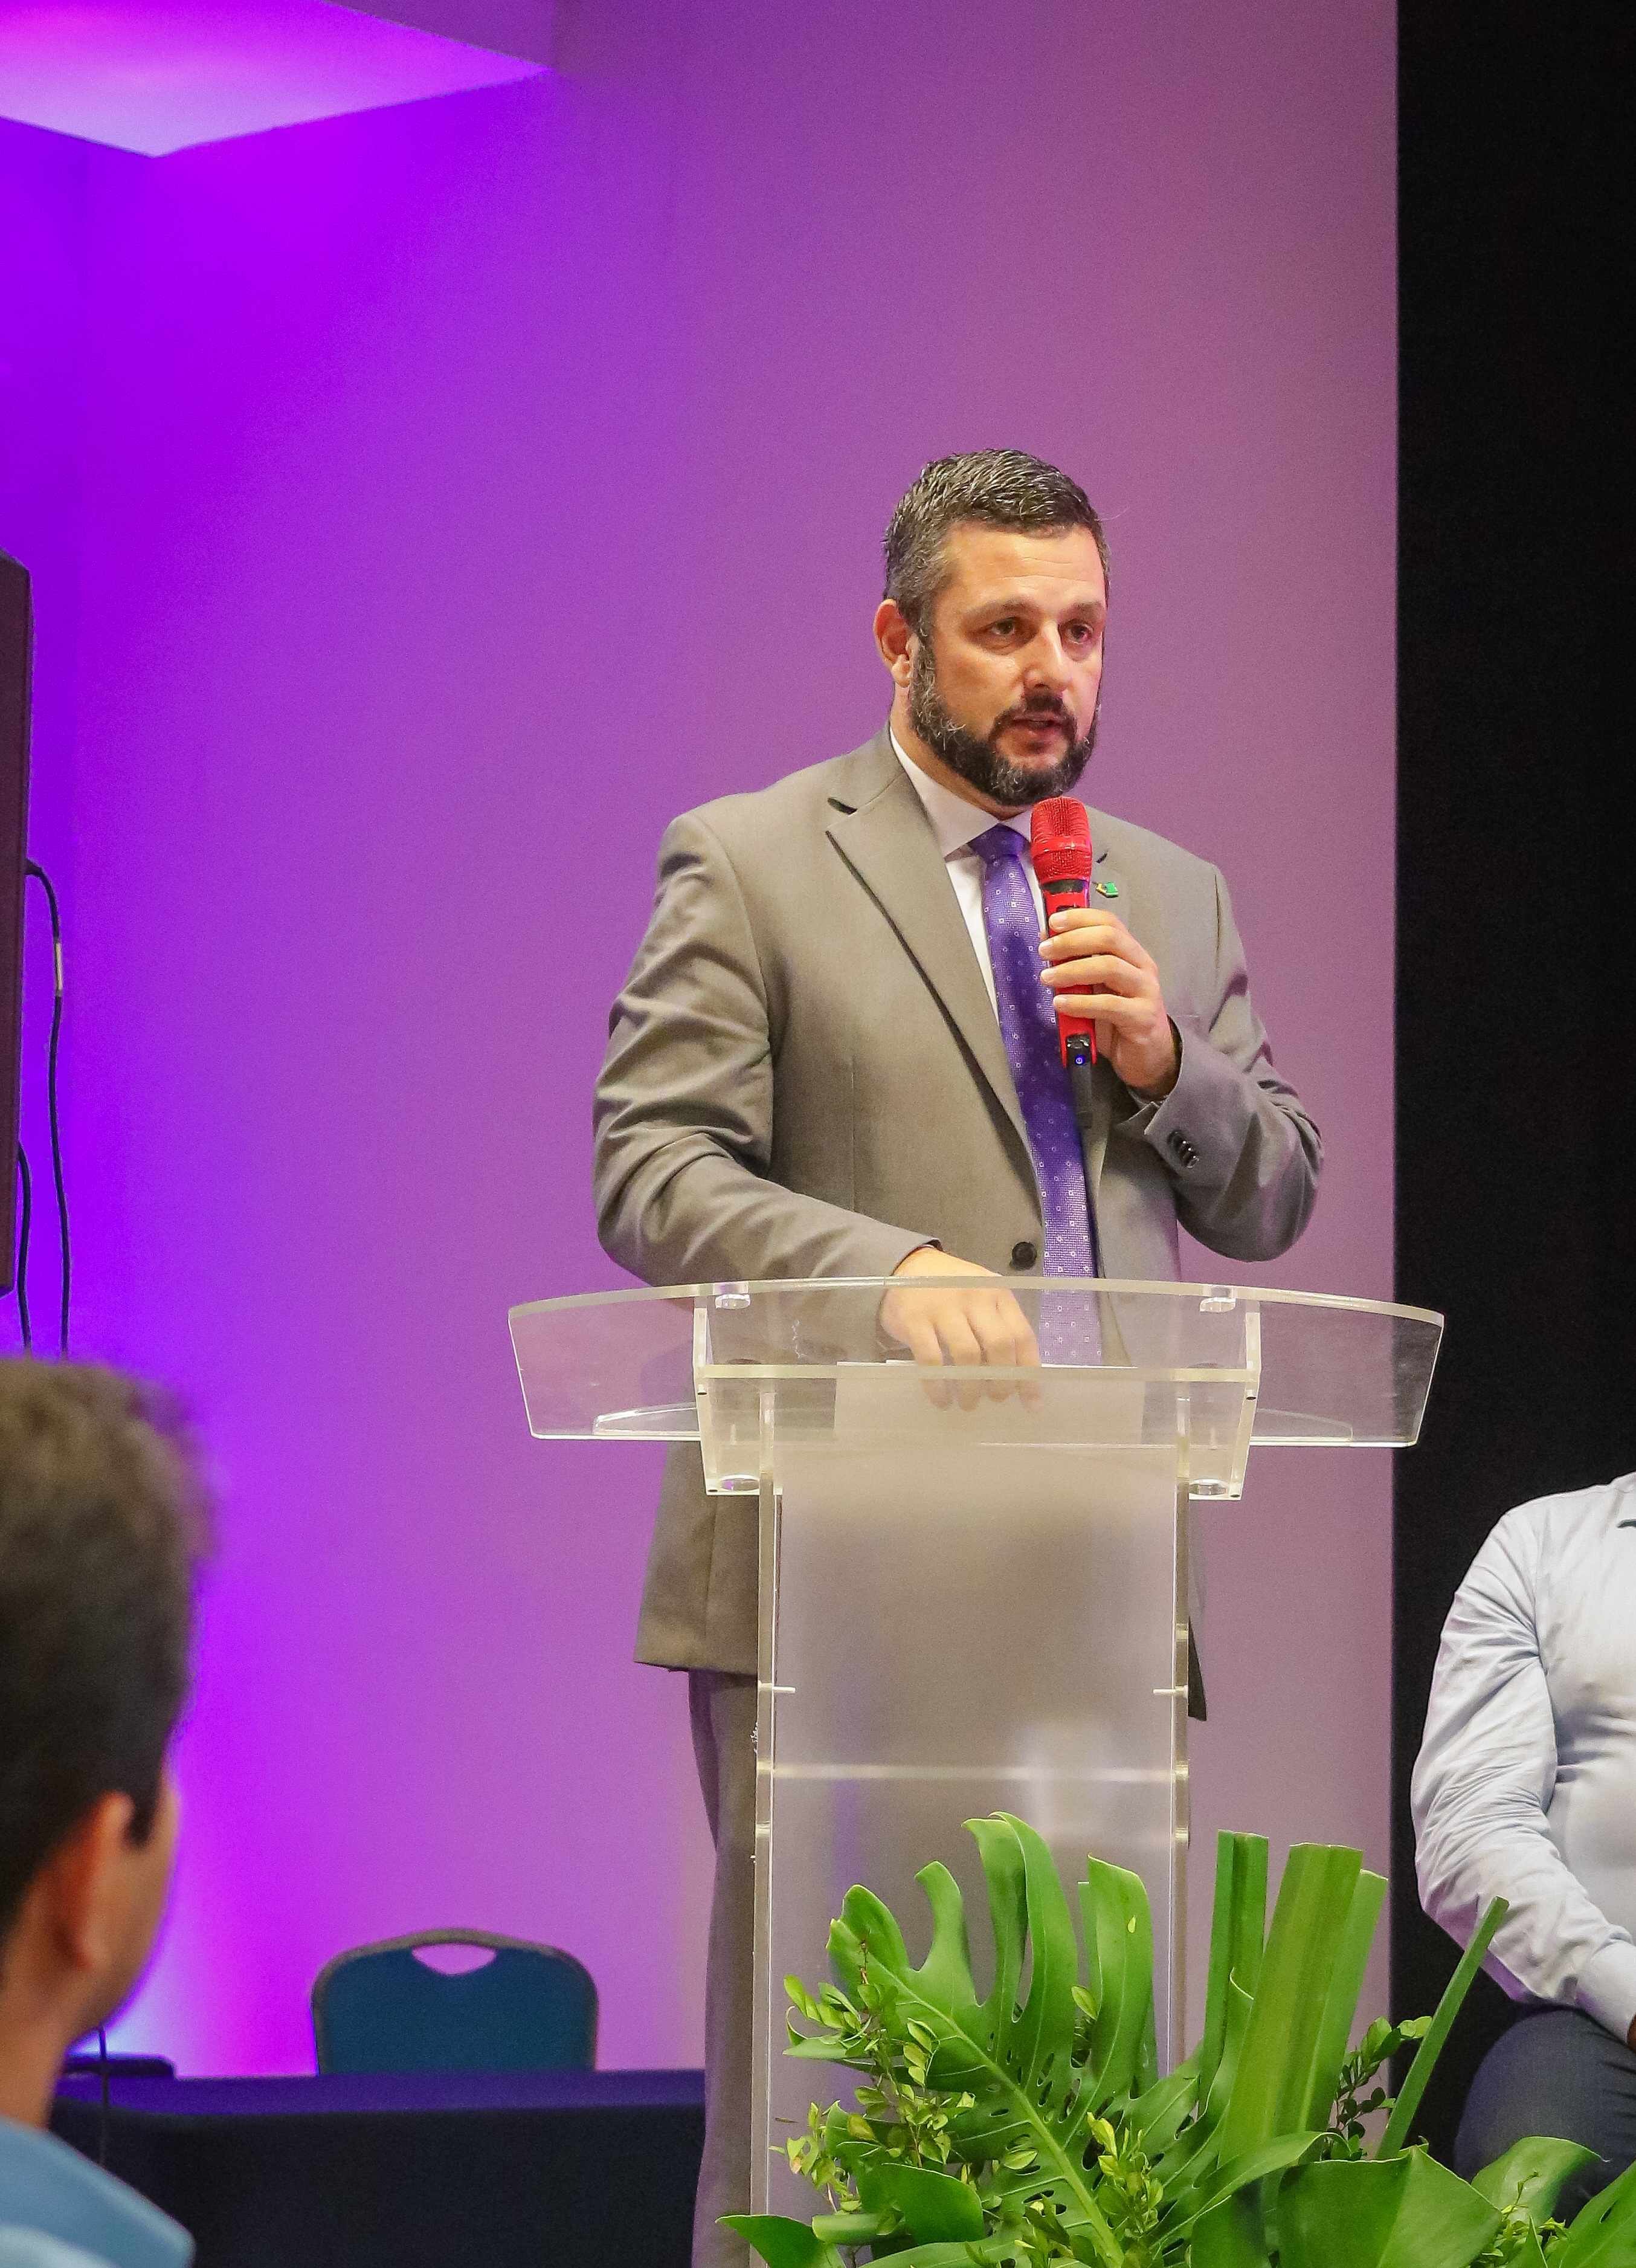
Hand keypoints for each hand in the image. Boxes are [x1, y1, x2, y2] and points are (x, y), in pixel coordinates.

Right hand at [879, 1245, 1042, 1409]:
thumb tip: (1020, 1382)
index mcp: (998, 1293)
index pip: (1023, 1336)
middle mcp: (975, 1297)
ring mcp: (944, 1307)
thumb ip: (1000, 1330)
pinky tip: (941, 1399)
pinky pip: (932, 1361)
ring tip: (968, 1402)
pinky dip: (938, 1386)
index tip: (1031, 1403)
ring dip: (971, 1388)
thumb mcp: (983, 1300)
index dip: (1029, 1374)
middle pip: (999, 1345)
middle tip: (995, 1399)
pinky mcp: (915, 1319)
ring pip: (967, 1356)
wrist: (908, 1267)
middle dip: (1001, 1381)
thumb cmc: (953, 1292)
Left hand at [1039, 906, 1178, 1096]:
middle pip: (1109, 938)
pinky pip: (1109, 1005)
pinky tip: (1061, 1004)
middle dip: (1072, 940)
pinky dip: (1080, 1003)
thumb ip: (1079, 967)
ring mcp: (1146, 991)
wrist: (1147, 1057)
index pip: (1110, 922)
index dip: (1081, 918)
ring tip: (1047, 978)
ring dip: (1072, 970)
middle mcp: (1142, 967)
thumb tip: (1049, 943)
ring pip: (1109, 967)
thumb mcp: (1096, 989)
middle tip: (1045, 950)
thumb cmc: (1119, 1020)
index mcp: (1132, 954)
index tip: (1053, 922)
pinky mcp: (1142, 1017)